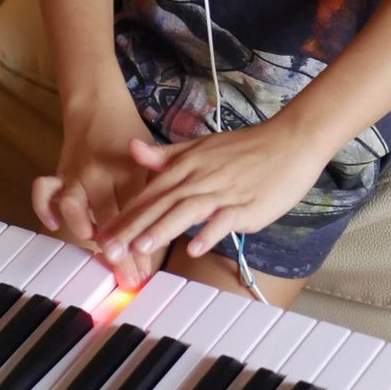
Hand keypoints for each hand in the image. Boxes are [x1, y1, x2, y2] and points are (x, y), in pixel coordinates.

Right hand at [32, 89, 160, 288]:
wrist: (99, 107)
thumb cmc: (129, 139)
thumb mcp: (149, 160)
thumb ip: (154, 194)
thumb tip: (162, 234)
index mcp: (128, 170)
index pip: (137, 213)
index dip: (141, 244)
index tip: (145, 272)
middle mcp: (100, 173)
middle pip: (109, 217)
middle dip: (118, 251)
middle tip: (127, 276)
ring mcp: (76, 174)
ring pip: (75, 205)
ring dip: (83, 228)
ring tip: (95, 247)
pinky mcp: (58, 174)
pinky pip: (43, 191)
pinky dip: (43, 207)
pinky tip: (52, 225)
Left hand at [96, 116, 326, 265]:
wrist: (289, 140)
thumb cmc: (247, 147)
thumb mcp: (201, 146)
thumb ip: (166, 154)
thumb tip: (132, 149)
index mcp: (189, 164)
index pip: (150, 192)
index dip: (125, 214)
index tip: (101, 235)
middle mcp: (202, 176)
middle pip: (162, 203)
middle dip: (133, 227)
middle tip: (108, 249)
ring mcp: (225, 190)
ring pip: (188, 210)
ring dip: (164, 228)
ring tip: (141, 248)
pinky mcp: (248, 203)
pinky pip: (226, 218)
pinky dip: (211, 232)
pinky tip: (197, 247)